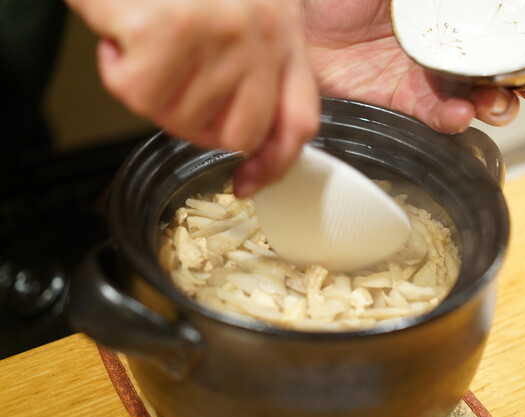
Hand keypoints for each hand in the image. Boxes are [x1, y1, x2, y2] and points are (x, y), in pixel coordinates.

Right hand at [65, 0, 319, 196]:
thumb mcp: (244, 9)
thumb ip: (256, 65)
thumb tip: (248, 138)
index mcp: (283, 30)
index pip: (298, 120)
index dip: (275, 163)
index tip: (249, 183)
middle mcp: (260, 34)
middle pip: (238, 133)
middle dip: (196, 124)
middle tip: (170, 85)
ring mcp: (219, 34)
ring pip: (180, 118)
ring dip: (150, 87)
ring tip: (146, 38)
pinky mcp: (170, 32)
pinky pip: (138, 94)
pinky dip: (118, 69)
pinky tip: (123, 35)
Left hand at [302, 0, 524, 133]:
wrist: (299, 17)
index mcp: (454, 15)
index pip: (508, 32)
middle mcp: (445, 48)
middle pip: (503, 71)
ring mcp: (424, 76)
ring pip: (475, 99)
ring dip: (496, 106)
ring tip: (499, 104)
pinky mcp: (398, 103)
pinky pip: (432, 116)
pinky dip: (449, 118)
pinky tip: (459, 115)